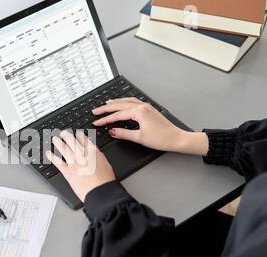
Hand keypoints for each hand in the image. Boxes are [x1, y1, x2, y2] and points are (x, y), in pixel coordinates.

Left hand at [45, 130, 114, 201]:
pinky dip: (51, 156)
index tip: (76, 133)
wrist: (101, 192)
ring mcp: (74, 162)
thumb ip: (97, 157)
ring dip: (57, 142)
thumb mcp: (105, 164)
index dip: (79, 135)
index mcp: (93, 152)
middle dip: (66, 135)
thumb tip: (94, 156)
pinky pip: (57, 161)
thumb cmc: (105, 181)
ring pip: (63, 148)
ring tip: (55, 139)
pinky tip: (48, 153)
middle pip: (72, 141)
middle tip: (63, 133)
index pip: (84, 139)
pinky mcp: (67, 171)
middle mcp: (82, 155)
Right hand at [92, 98, 208, 154]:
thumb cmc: (161, 138)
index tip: (96, 122)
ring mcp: (146, 106)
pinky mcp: (149, 109)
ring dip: (115, 102)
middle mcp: (142, 106)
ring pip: (126, 101)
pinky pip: (133, 102)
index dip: (105, 119)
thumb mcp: (139, 138)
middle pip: (119, 105)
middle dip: (106, 108)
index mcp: (139, 112)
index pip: (117, 115)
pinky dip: (125, 102)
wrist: (176, 138)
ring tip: (105, 104)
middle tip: (95, 112)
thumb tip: (112, 131)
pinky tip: (122, 104)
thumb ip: (123, 133)